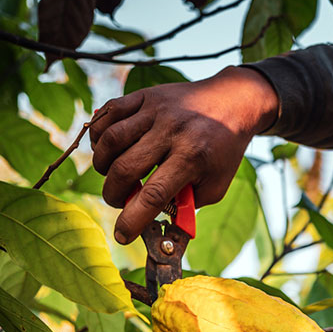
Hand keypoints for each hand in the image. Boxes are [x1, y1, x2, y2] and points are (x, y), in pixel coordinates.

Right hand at [89, 66, 277, 243]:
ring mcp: (156, 111)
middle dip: (114, 195)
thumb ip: (186, 205)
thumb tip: (154, 220)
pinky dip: (99, 135)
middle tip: (118, 201)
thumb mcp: (216, 185)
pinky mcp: (145, 95)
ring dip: (103, 166)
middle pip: (125, 169)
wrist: (233, 102)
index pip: (153, 194)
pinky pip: (109, 113)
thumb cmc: (222, 151)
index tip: (121, 236)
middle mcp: (171, 132)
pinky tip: (106, 149)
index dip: (132, 219)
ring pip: (111, 141)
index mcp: (192, 157)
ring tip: (112, 175)